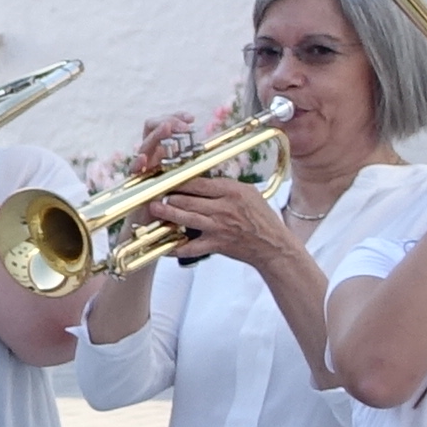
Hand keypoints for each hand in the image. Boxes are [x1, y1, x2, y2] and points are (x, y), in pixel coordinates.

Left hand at [160, 169, 295, 277]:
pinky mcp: (216, 244)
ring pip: (186, 218)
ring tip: (154, 209)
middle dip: (168, 196)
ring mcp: (218, 227)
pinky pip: (191, 247)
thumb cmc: (261, 217)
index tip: (165, 179)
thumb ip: (224, 186)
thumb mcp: (248, 193)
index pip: (198, 183)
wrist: (273, 245)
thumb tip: (200, 179)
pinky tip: (162, 245)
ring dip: (167, 214)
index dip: (178, 181)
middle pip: (188, 200)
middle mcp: (223, 208)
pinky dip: (175, 247)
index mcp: (231, 191)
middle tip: (153, 194)